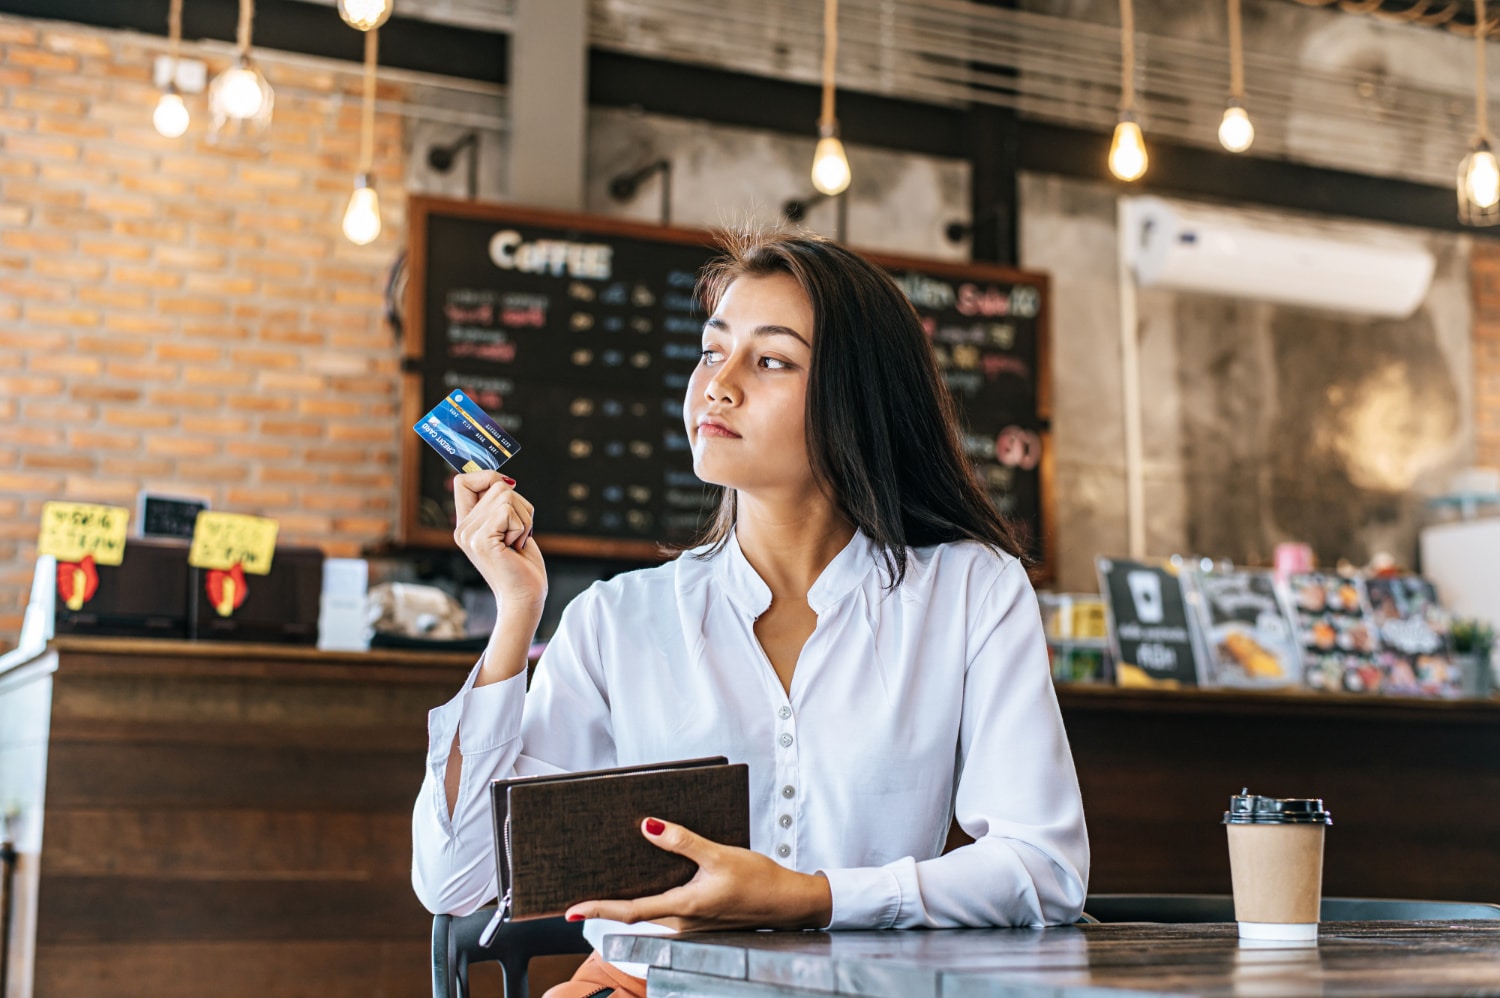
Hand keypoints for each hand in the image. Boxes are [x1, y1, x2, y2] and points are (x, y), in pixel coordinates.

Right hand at [453, 471, 545, 611]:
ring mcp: (470, 535)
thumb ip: (499, 506)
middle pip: (496, 485)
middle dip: (520, 506)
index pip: (463, 480)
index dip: (488, 476)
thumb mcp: (508, 528)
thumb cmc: (521, 564)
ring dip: (524, 518)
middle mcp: (462, 528)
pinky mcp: (482, 541)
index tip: (508, 488)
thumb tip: (504, 479)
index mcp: (465, 523)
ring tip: (517, 542)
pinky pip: (509, 511)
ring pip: (506, 495)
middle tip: (517, 534)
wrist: (524, 597)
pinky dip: (522, 527)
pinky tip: (517, 547)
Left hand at [563, 818, 832, 931]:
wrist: (788, 903)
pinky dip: (650, 899)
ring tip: (607, 886)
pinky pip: (667, 910)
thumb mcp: (719, 854)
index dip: (597, 909)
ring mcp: (692, 923)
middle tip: (580, 896)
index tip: (570, 911)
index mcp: (683, 908)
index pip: (629, 911)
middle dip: (606, 905)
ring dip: (627, 902)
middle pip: (634, 914)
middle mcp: (683, 921)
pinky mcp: (702, 919)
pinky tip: (650, 883)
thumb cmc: (759, 880)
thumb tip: (647, 826)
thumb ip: (682, 841)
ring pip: (651, 913)